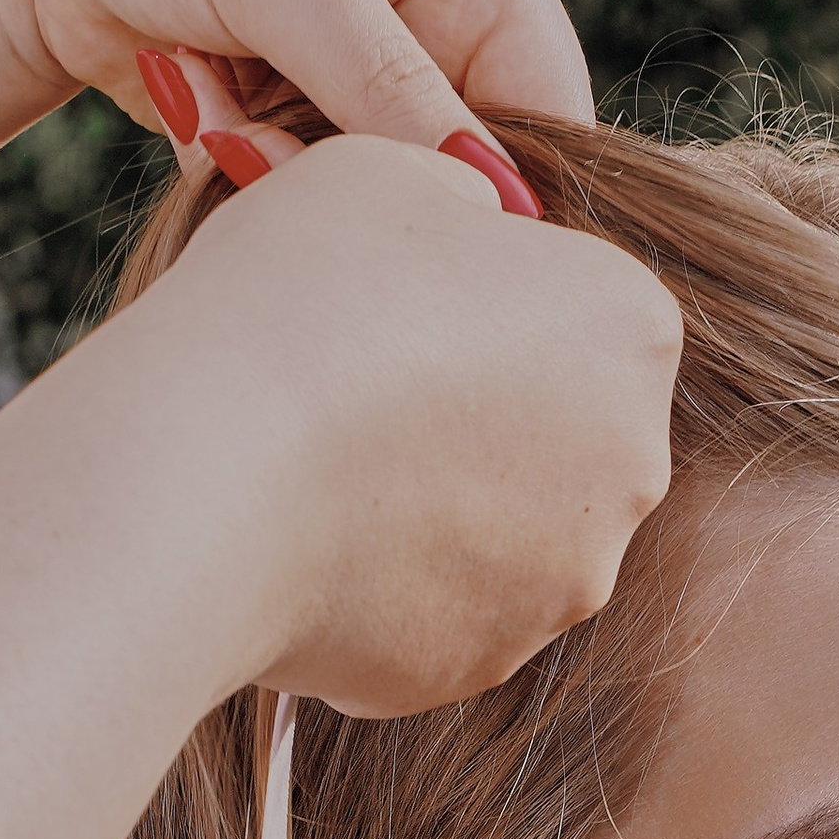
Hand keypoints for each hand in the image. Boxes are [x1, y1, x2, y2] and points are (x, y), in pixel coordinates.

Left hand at [0, 0, 588, 183]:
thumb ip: (389, 84)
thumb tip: (498, 197)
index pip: (548, 116)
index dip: (501, 190)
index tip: (417, 227)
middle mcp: (431, 30)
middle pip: (454, 175)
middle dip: (355, 176)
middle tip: (257, 137)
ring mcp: (355, 85)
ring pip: (366, 199)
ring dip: (274, 166)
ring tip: (202, 91)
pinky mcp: (286, 127)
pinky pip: (293, 197)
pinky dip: (231, 164)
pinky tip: (180, 93)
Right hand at [111, 135, 681, 718]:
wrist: (206, 474)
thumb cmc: (294, 297)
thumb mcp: (385, 175)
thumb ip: (465, 201)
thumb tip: (484, 241)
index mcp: (632, 328)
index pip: (579, 305)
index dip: (480, 299)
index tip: (396, 303)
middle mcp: (633, 468)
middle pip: (559, 430)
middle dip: (478, 414)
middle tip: (358, 390)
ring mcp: (563, 582)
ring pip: (504, 531)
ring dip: (434, 504)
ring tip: (323, 469)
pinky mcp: (481, 664)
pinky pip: (440, 612)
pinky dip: (384, 585)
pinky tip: (307, 542)